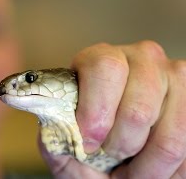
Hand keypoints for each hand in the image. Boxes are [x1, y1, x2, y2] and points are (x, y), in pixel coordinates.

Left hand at [39, 41, 185, 177]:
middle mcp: (141, 58)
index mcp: (100, 60)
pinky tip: (150, 165)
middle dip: (122, 146)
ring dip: (147, 166)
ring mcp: (173, 76)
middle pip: (137, 109)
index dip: (96, 111)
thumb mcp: (64, 144)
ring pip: (170, 134)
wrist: (117, 154)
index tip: (89, 142)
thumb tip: (52, 129)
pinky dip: (169, 169)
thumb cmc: (89, 147)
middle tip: (111, 157)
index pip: (103, 69)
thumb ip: (54, 136)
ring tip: (129, 168)